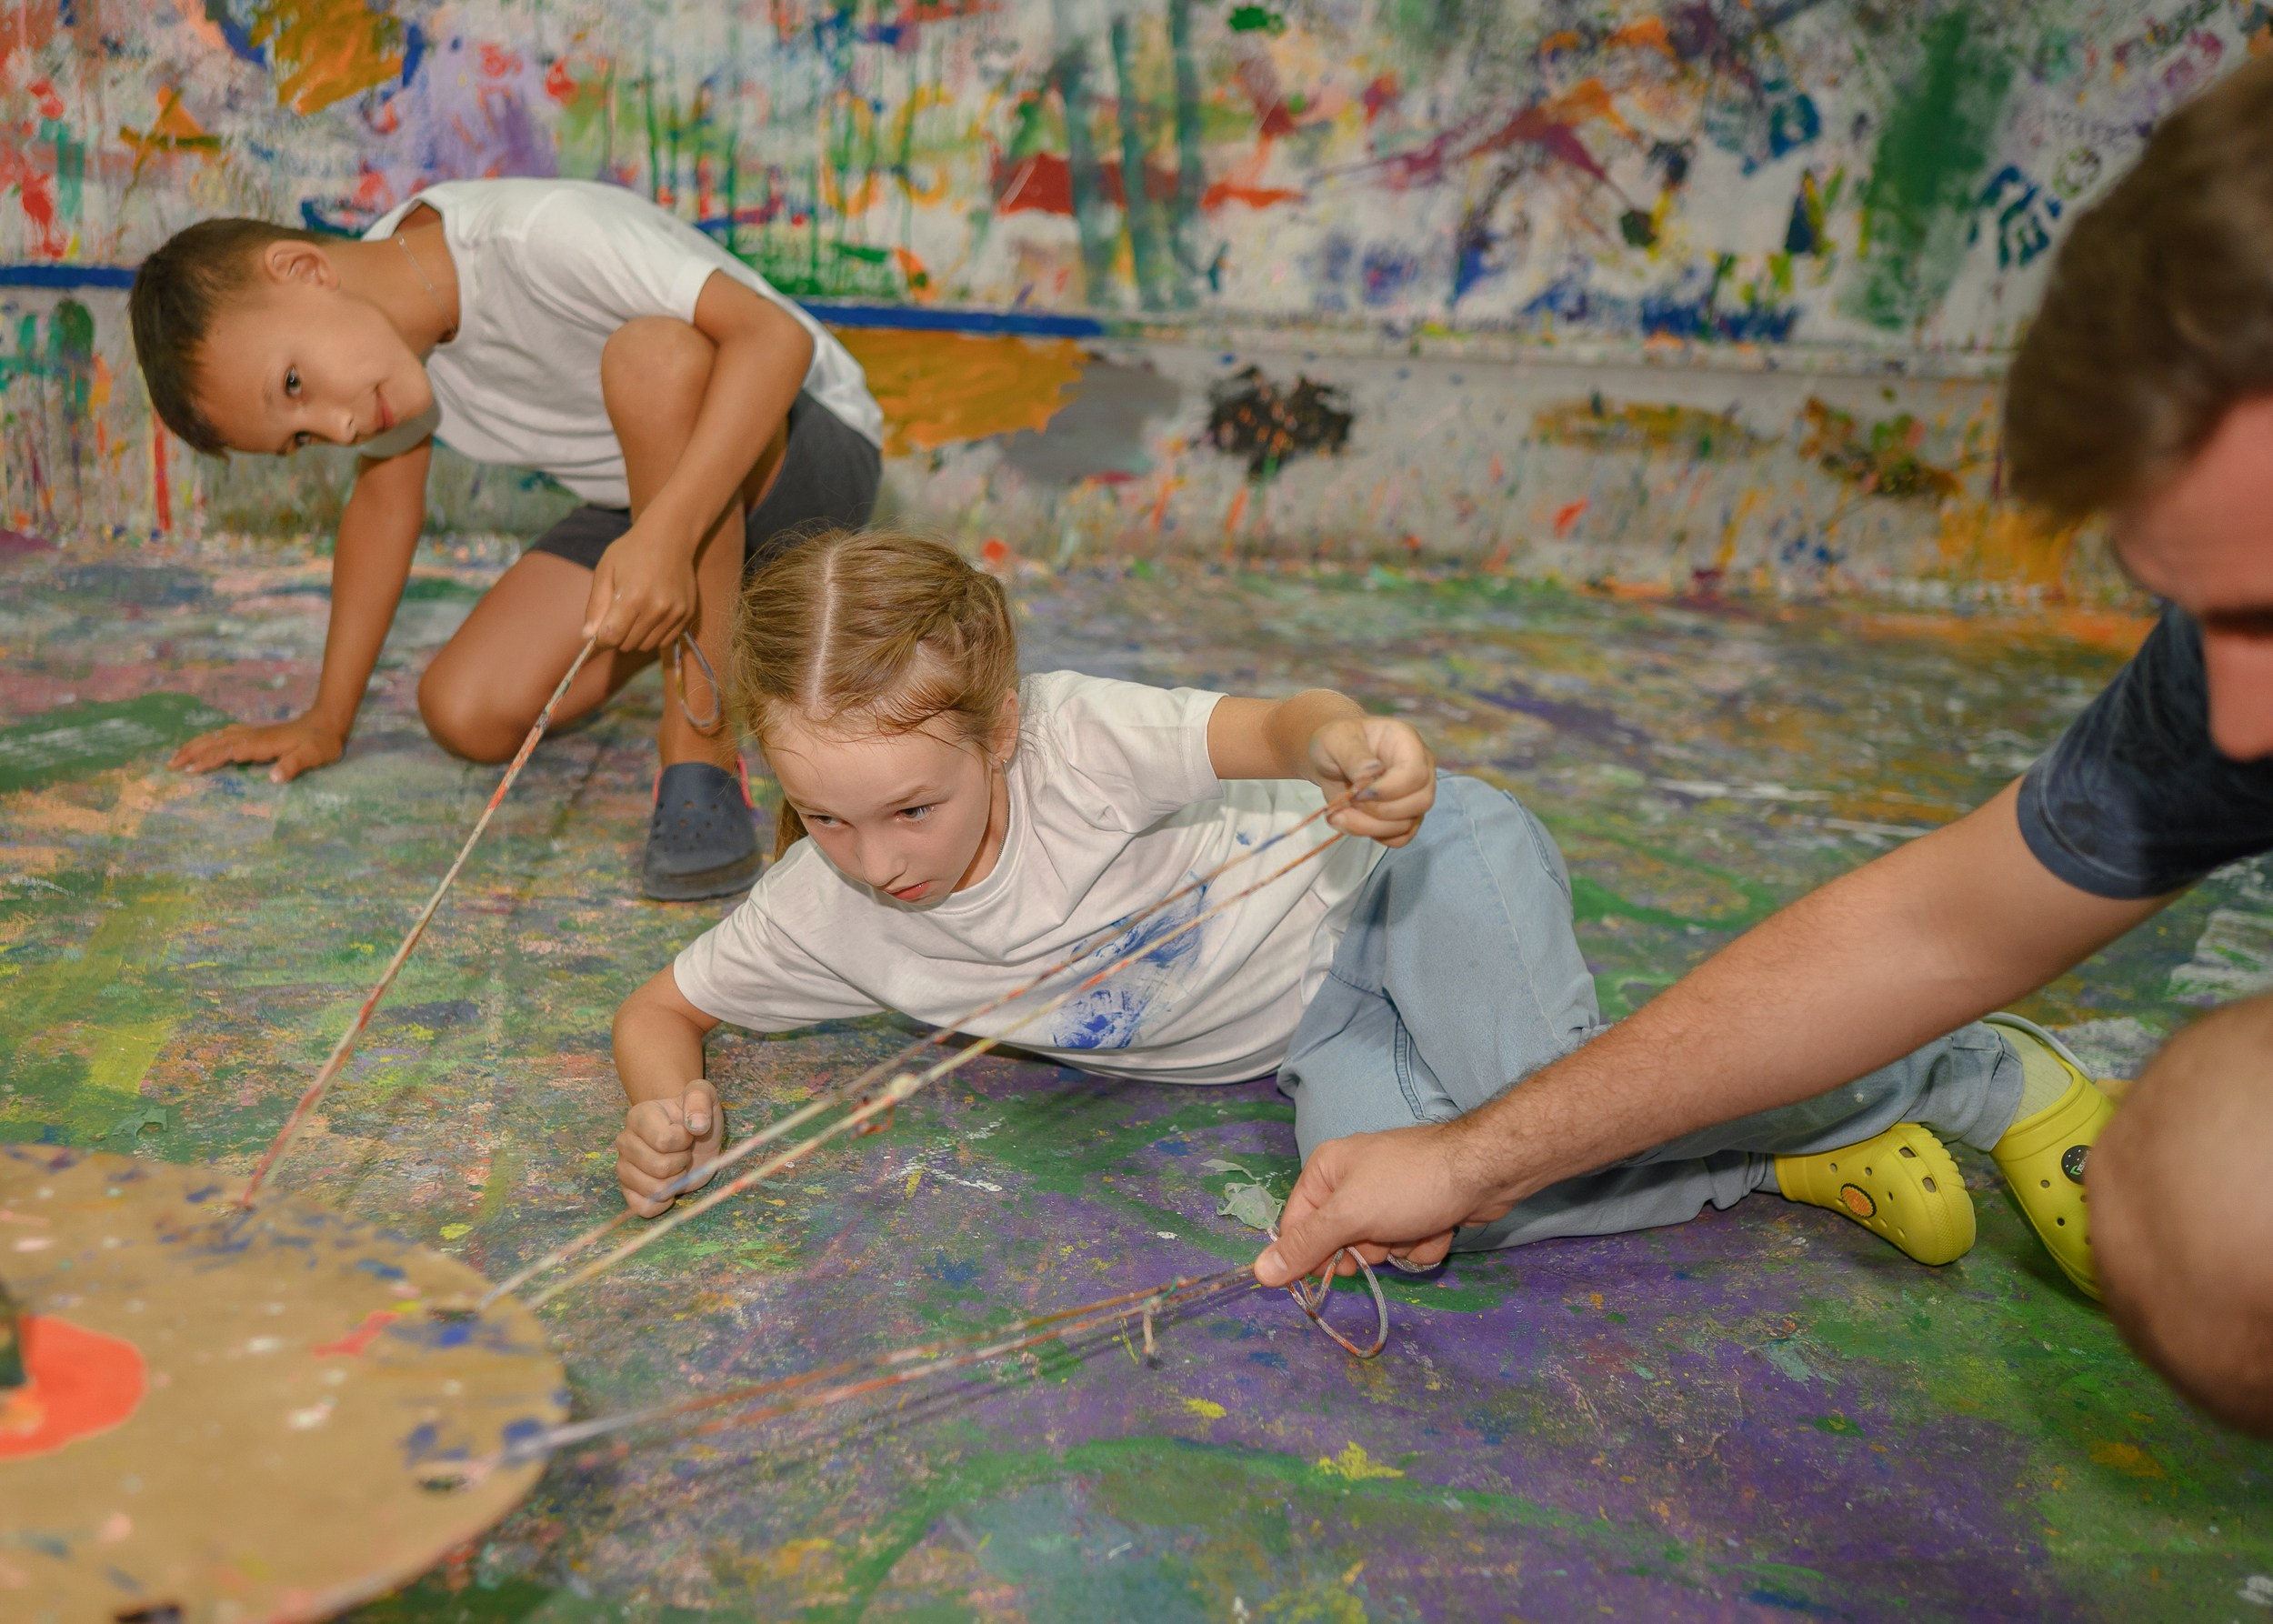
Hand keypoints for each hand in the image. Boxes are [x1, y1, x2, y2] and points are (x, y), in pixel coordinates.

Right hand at [168, 712, 344, 782]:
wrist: (327, 722)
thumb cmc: (321, 743)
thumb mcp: (314, 756)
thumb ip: (294, 765)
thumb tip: (274, 777)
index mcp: (262, 744)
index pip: (229, 752)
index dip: (210, 760)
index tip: (191, 770)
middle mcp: (252, 736)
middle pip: (216, 742)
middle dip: (192, 752)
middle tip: (169, 765)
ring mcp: (252, 733)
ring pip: (217, 737)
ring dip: (195, 745)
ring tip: (176, 756)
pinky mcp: (254, 734)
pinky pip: (224, 735)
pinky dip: (208, 739)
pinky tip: (202, 744)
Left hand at [584, 522, 699, 652]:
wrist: (670, 537)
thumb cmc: (632, 551)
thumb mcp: (605, 571)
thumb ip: (596, 605)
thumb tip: (588, 636)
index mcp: (632, 597)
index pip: (611, 638)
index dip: (599, 641)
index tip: (597, 635)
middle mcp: (656, 609)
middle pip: (628, 644)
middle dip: (617, 637)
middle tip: (617, 617)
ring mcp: (674, 613)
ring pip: (646, 645)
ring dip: (636, 637)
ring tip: (635, 615)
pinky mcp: (687, 615)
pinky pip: (664, 640)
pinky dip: (653, 634)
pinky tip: (651, 615)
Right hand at [616, 1080, 723, 1215]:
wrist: (690, 1135)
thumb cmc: (695, 1115)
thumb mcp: (703, 1096)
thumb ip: (700, 1101)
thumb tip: (696, 1125)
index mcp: (639, 1116)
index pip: (663, 1141)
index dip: (683, 1141)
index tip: (687, 1133)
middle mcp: (625, 1142)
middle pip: (659, 1168)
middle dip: (681, 1163)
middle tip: (683, 1152)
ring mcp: (624, 1167)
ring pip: (652, 1190)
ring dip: (675, 1182)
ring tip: (677, 1167)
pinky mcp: (628, 1190)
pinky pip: (642, 1207)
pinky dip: (662, 1203)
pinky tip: (670, 1188)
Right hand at [1251, 1120, 1513, 1285]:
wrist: (1485, 1170)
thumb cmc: (1409, 1186)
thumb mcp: (1350, 1216)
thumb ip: (1305, 1245)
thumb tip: (1258, 1273)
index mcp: (1325, 1171)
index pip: (1297, 1226)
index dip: (1314, 1254)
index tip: (1337, 1269)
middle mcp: (1352, 1181)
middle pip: (1340, 1242)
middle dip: (1368, 1248)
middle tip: (1384, 1235)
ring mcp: (1387, 1196)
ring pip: (1377, 1248)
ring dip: (1399, 1247)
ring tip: (1419, 1223)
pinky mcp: (1418, 1210)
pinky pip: (1406, 1245)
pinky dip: (1423, 1242)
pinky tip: (1440, 1225)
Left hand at [1308, 716, 1434, 846]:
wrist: (1331, 760)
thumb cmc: (1336, 743)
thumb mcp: (1334, 740)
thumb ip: (1353, 756)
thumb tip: (1371, 774)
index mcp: (1406, 742)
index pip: (1415, 773)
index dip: (1387, 790)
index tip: (1357, 792)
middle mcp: (1420, 768)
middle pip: (1421, 802)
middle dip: (1379, 811)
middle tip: (1349, 800)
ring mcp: (1416, 794)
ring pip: (1408, 824)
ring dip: (1370, 826)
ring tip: (1341, 813)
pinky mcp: (1407, 816)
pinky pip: (1401, 837)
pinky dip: (1375, 836)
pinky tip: (1355, 821)